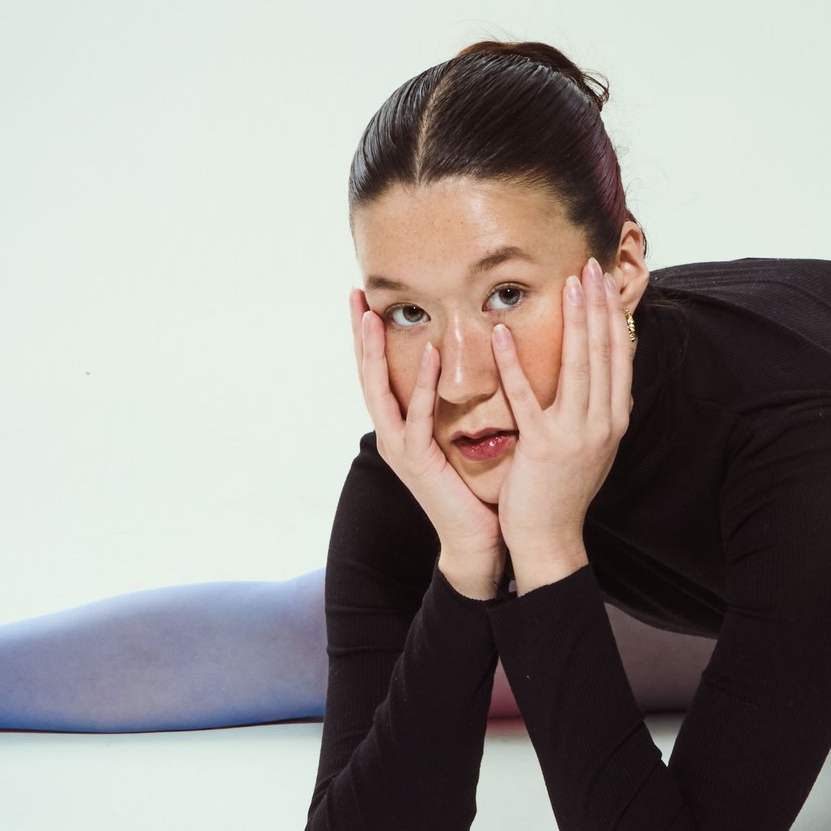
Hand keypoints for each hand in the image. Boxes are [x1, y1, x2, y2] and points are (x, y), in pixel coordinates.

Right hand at [348, 290, 503, 597]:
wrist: (476, 537)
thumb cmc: (472, 487)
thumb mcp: (455, 437)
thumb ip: (450, 406)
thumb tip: (464, 367)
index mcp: (400, 426)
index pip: (378, 372)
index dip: (369, 337)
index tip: (366, 298)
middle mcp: (391, 434)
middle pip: (367, 374)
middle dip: (360, 333)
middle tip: (355, 293)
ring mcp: (399, 448)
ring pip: (379, 391)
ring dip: (375, 352)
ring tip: (373, 315)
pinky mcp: (418, 462)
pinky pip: (418, 417)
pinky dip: (422, 385)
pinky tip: (429, 355)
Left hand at [489, 256, 634, 590]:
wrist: (551, 539)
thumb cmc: (564, 490)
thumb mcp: (593, 445)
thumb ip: (598, 409)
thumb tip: (605, 374)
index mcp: (615, 419)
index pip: (620, 355)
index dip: (613, 315)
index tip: (605, 281)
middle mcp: (603, 423)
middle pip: (604, 352)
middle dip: (598, 305)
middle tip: (590, 265)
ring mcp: (577, 434)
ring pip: (578, 365)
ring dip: (573, 320)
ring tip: (567, 283)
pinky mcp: (544, 446)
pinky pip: (526, 397)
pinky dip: (513, 363)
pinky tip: (501, 333)